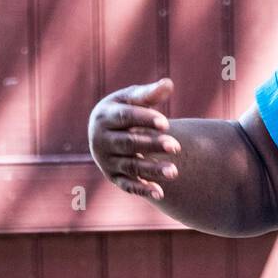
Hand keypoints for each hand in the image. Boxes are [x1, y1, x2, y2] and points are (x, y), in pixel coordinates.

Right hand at [87, 78, 181, 200]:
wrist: (106, 132)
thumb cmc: (124, 111)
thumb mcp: (132, 99)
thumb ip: (149, 94)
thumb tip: (168, 84)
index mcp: (104, 116)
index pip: (125, 117)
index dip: (145, 119)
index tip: (166, 123)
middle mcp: (100, 139)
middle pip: (128, 143)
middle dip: (152, 145)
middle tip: (176, 146)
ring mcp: (105, 160)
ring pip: (130, 165)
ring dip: (152, 170)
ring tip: (174, 171)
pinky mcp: (112, 176)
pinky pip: (127, 185)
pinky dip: (142, 189)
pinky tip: (160, 193)